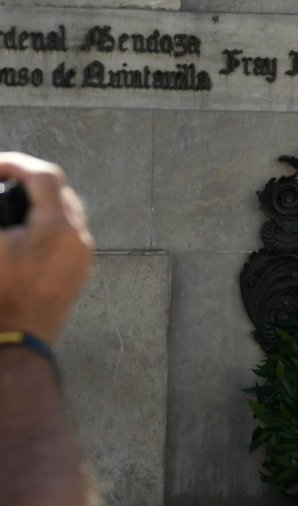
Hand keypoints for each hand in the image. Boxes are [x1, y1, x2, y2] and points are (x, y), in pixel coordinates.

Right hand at [0, 154, 93, 343]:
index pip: (45, 176)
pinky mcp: (76, 270)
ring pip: (64, 212)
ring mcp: (81, 255)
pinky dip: (43, 223)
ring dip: (36, 202)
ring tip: (8, 202)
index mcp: (58, 227)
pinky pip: (64, 234)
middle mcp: (78, 238)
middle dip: (27, 181)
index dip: (16, 164)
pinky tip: (20, 229)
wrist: (16, 342)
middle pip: (58, 191)